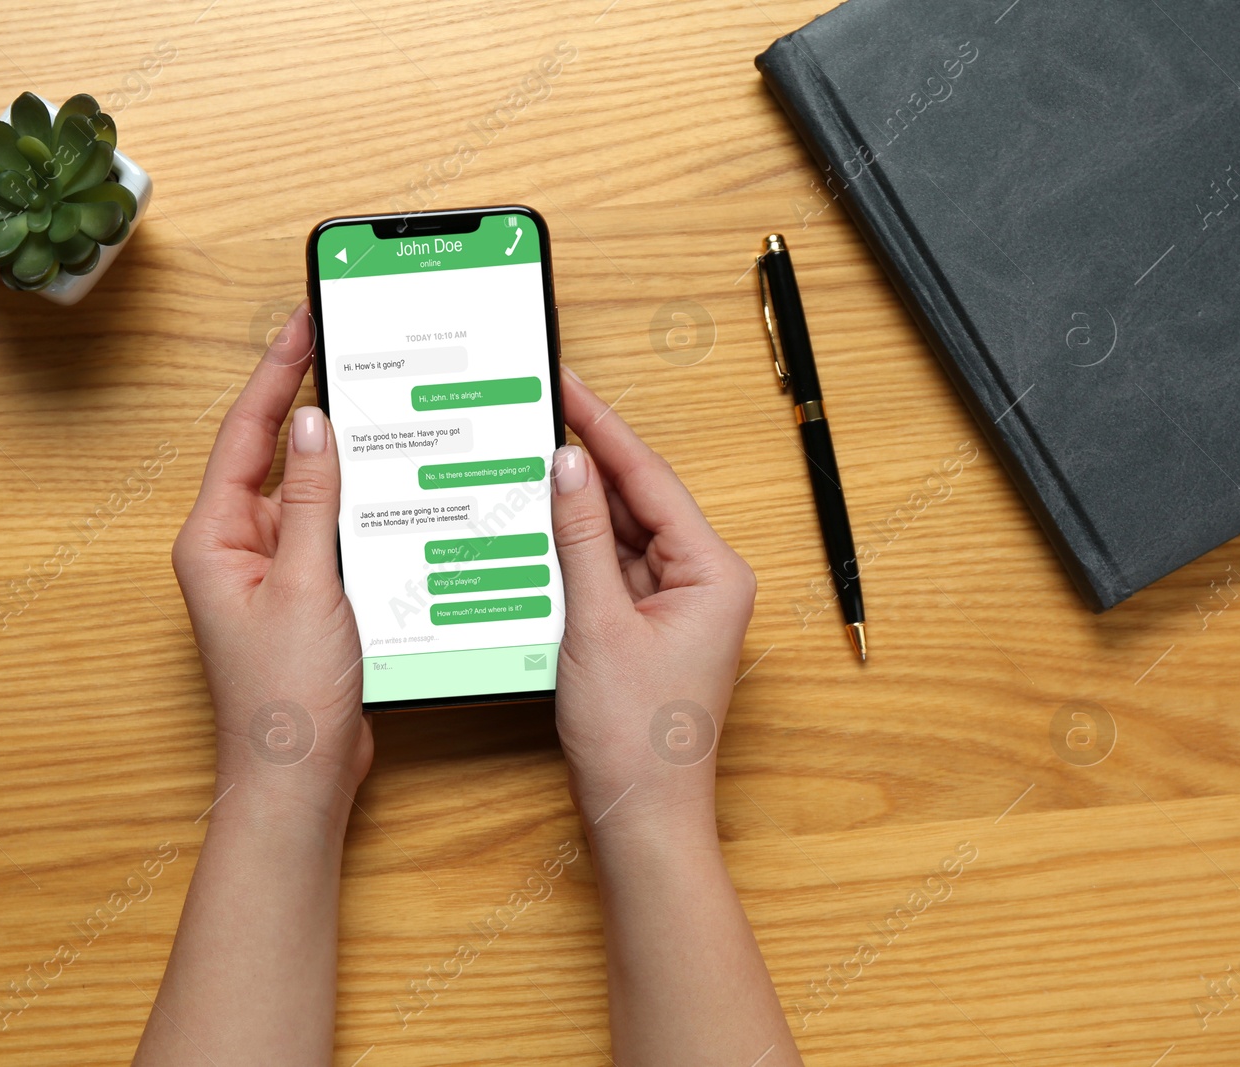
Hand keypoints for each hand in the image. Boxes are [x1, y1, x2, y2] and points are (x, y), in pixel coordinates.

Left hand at [171, 301, 371, 818]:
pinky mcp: (307, 595)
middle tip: (343, 342)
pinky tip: (393, 485)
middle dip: (309, 399)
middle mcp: (237, 548)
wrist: (299, 779)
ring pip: (310, 493)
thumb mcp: (307, 585)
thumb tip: (316, 426)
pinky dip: (359, 506)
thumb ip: (314, 502)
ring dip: (342, 456)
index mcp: (215, 538)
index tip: (303, 323)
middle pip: (275, 454)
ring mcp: (273, 572)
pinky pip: (332, 531)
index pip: (246, 433)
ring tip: (379, 401)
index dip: (276, 373)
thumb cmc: (285, 698)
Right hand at [550, 367, 756, 839]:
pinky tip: (537, 531)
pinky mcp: (648, 629)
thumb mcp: (597, 624)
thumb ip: (581, 537)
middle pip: (636, 502)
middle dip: (584, 466)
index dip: (603, 428)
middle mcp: (704, 582)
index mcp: (715, 572)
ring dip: (575, 513)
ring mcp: (676, 606)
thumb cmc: (637, 737)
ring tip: (524, 467)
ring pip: (619, 537)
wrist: (640, 817)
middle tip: (535, 415)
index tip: (568, 387)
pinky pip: (610, 573)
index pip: (650, 478)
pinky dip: (574, 555)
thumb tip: (568, 466)